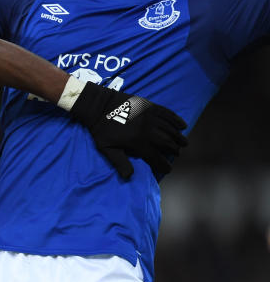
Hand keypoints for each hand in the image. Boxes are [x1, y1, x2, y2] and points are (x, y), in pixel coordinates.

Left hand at [70, 82, 187, 178]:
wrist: (98, 105)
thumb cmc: (101, 129)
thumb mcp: (106, 148)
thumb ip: (119, 162)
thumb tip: (129, 176)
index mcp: (136, 142)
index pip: (155, 158)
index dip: (163, 166)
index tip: (167, 170)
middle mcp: (147, 130)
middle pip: (167, 143)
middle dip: (173, 151)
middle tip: (176, 154)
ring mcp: (150, 117)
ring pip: (170, 129)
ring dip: (178, 137)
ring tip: (183, 143)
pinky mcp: (150, 106)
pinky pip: (168, 114)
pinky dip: (177, 120)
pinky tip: (183, 126)